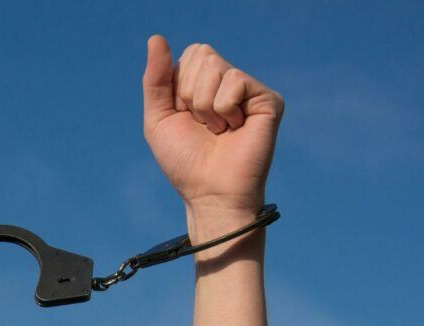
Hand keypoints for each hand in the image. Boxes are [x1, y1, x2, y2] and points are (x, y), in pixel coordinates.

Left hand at [142, 36, 283, 235]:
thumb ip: (155, 78)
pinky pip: (235, 80)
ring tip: (218, 129)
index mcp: (203, 83)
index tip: (184, 116)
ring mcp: (249, 90)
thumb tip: (156, 37)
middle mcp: (228, 82)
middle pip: (201, 54)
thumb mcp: (158, 118)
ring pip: (215, 66)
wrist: (208, 191)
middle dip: (190, 93)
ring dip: (205, 105)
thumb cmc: (185, 161)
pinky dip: (224, 109)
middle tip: (202, 124)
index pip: (188, 55)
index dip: (177, 88)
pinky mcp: (268, 100)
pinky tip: (234, 128)